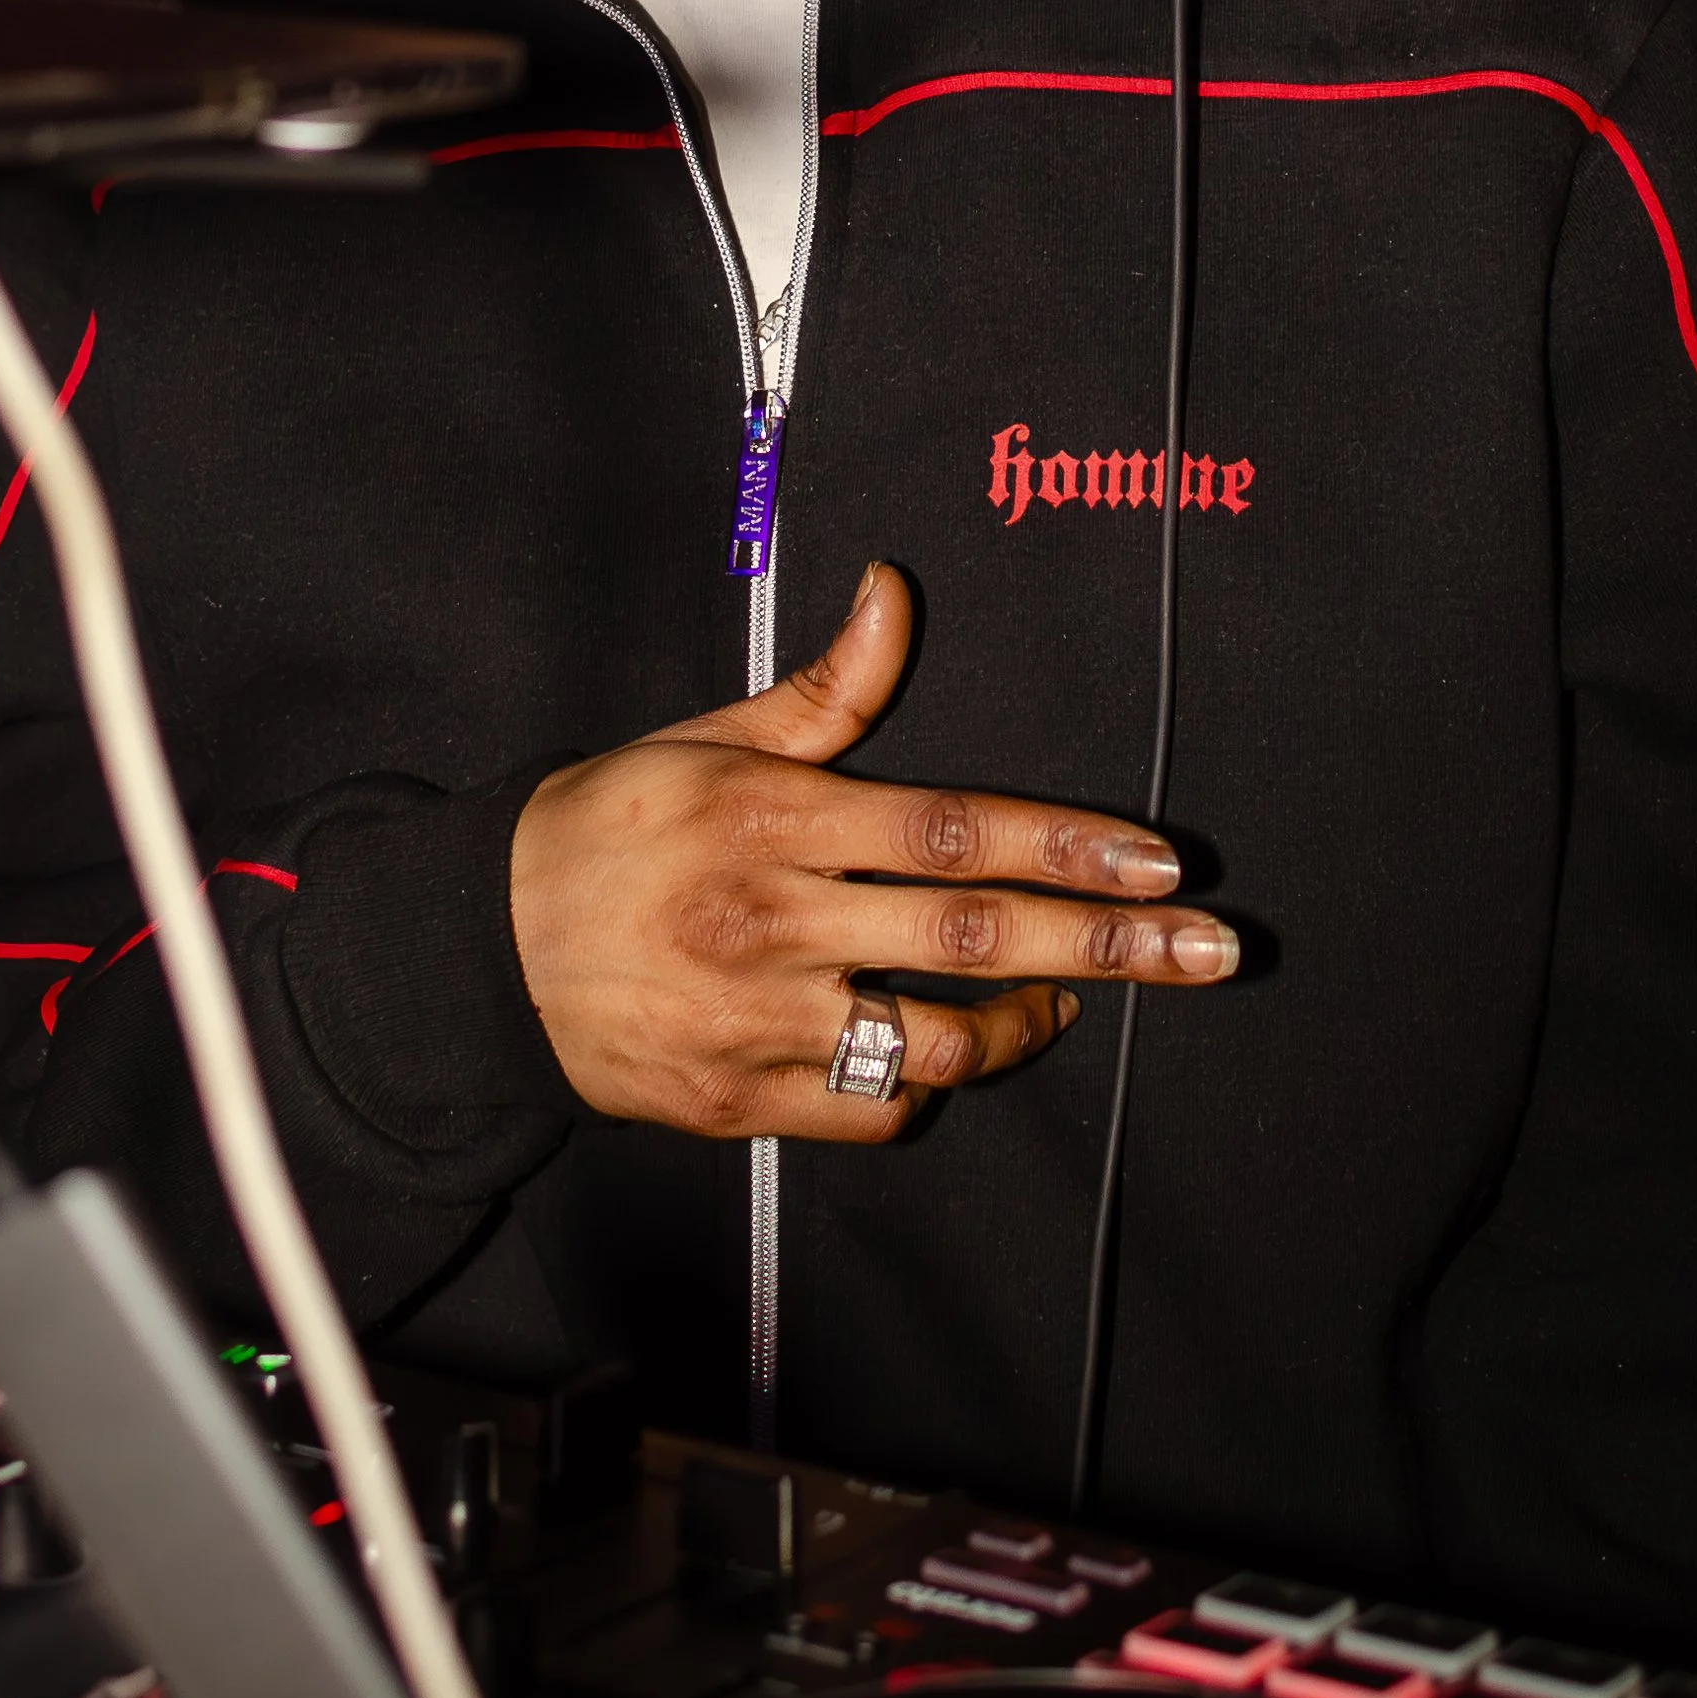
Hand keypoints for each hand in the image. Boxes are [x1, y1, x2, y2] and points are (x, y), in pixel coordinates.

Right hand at [508, 562, 1236, 1141]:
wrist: (489, 948)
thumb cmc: (614, 826)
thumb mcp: (717, 737)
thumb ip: (831, 686)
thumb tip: (895, 591)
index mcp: (775, 819)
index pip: (955, 831)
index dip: (1068, 844)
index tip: (1159, 859)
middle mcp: (778, 922)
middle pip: (976, 938)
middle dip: (1108, 943)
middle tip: (1207, 949)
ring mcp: (763, 1022)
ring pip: (940, 1042)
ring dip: (1030, 1024)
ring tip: (1077, 997)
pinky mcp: (744, 1103)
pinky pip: (875, 1107)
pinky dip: (932, 1084)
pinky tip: (956, 1051)